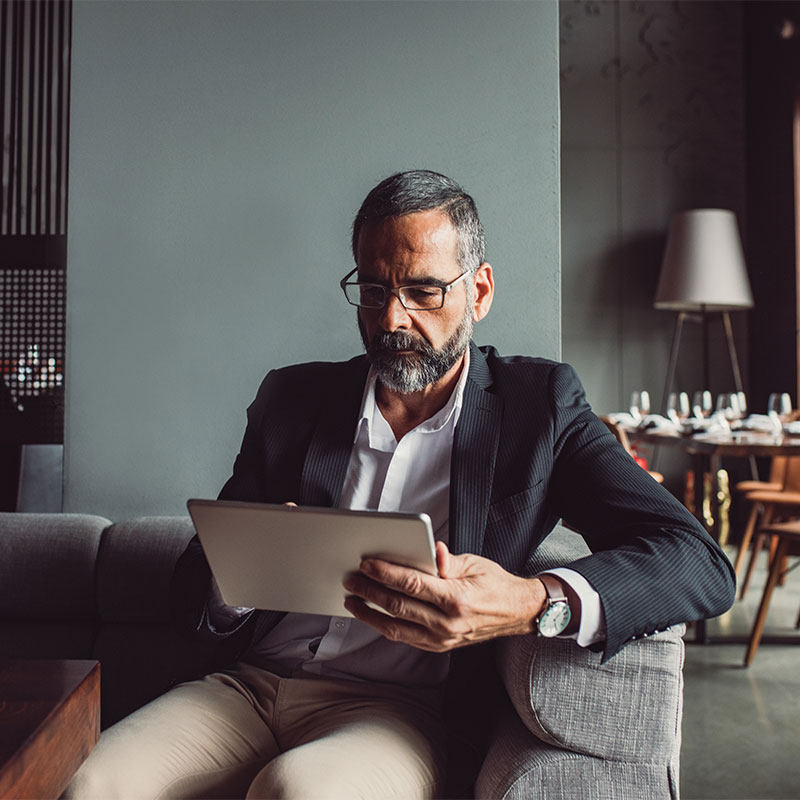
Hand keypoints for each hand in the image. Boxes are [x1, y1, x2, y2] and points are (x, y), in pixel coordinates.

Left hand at [342, 541, 546, 651]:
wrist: (516, 613)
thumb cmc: (495, 585)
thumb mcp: (474, 564)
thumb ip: (447, 560)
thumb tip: (431, 550)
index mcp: (456, 598)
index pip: (411, 584)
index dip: (385, 573)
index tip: (366, 564)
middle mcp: (447, 623)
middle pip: (397, 606)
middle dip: (369, 591)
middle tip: (351, 579)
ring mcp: (442, 639)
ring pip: (395, 628)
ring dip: (370, 613)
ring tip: (353, 599)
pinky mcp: (439, 646)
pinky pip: (405, 637)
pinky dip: (385, 625)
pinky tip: (373, 614)